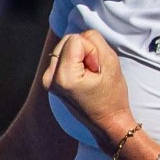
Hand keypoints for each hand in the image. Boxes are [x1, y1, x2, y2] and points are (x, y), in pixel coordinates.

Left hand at [42, 30, 134, 146]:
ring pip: (65, 46)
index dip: (92, 50)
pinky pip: (63, 55)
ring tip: (89, 76)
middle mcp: (49, 78)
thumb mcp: (111, 62)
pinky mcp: (49, 80)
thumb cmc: (112, 96)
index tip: (97, 70)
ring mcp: (47, 80)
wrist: (108, 122)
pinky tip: (82, 77)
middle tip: (94, 73)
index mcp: (63, 77)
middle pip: (67, 40)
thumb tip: (80, 36)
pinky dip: (74, 61)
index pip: (76, 39)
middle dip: (84, 51)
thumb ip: (94, 40)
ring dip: (79, 55)